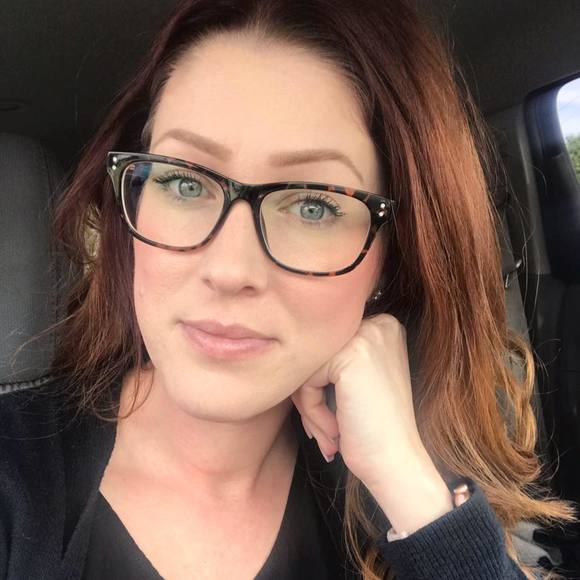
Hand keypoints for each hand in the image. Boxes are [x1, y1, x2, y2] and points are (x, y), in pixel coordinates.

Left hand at [291, 314, 452, 532]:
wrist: (397, 465)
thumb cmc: (373, 431)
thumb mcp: (356, 382)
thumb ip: (331, 359)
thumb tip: (287, 352)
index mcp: (383, 327)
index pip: (326, 348)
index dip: (319, 385)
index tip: (332, 418)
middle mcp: (379, 324)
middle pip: (315, 354)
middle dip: (310, 396)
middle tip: (324, 432)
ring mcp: (367, 336)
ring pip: (307, 366)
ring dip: (309, 407)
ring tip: (328, 435)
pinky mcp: (352, 355)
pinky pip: (307, 379)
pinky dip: (312, 410)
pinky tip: (335, 431)